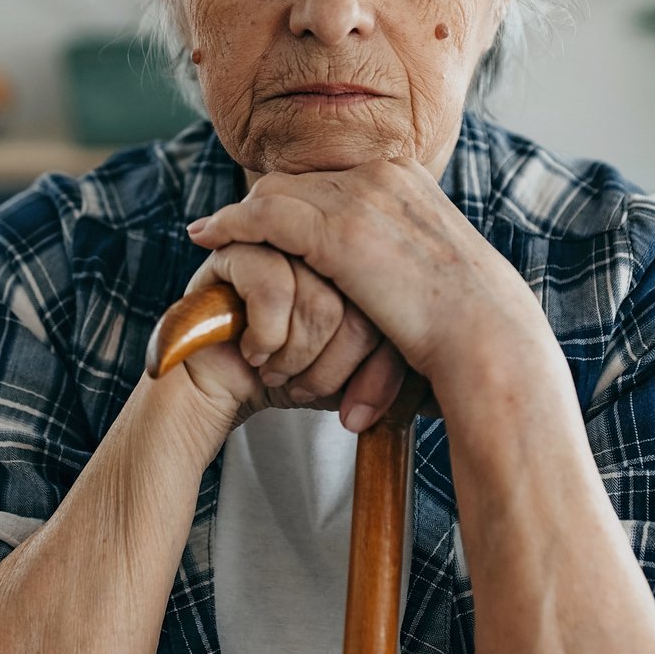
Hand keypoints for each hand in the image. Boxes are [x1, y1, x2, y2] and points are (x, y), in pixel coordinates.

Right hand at [173, 241, 423, 435]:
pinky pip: (274, 287)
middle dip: (339, 366)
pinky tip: (256, 355)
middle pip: (364, 300)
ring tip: (282, 372)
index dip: (379, 367)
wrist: (221, 393)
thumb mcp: (360, 369)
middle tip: (312, 392)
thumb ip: (397, 354)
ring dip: (301, 356)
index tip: (358, 412)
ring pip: (323, 299)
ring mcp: (278, 241)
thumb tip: (434, 387)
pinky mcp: (234, 251)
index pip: (395, 302)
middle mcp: (325, 243)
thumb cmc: (296, 376)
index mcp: (363, 262)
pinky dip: (270, 336)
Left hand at [183, 157, 545, 383]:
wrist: (484, 337)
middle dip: (262, 204)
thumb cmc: (465, 323)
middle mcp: (381, 174)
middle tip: (228, 228)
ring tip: (210, 235)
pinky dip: (231, 225)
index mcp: (405, 178)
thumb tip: (381, 268)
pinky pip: (263, 216)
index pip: (330, 177)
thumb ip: (399, 253)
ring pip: (276, 192)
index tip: (269, 219)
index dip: (295, 199)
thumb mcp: (433, 270)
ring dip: (240, 216)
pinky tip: (208, 240)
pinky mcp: (337, 231)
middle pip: (299, 178)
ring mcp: (359, 197)